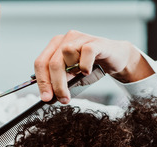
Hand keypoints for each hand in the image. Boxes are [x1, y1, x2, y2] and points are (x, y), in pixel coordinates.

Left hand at [33, 30, 154, 103]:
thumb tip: (49, 99)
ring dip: (71, 72)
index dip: (42, 82)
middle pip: (52, 63)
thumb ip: (60, 85)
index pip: (41, 63)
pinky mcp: (96, 42)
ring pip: (66, 55)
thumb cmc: (91, 67)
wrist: (116, 59)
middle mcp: (65, 39)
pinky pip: (86, 52)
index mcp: (55, 46)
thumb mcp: (72, 78)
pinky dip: (85, 65)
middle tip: (63, 99)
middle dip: (56, 84)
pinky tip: (88, 71)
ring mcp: (80, 38)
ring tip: (79, 76)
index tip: (46, 98)